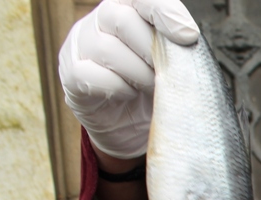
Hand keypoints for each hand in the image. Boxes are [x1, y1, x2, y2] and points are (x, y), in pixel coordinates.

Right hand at [58, 0, 198, 158]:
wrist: (134, 127)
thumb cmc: (155, 88)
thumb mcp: (171, 63)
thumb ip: (175, 45)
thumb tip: (187, 36)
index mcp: (125, 9)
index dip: (163, 10)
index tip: (189, 36)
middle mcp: (98, 22)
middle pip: (122, 19)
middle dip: (151, 50)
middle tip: (165, 72)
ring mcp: (79, 47)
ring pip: (107, 49)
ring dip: (139, 73)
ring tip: (151, 86)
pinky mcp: (71, 77)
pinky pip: (91, 76)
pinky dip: (117, 88)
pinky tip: (128, 94)